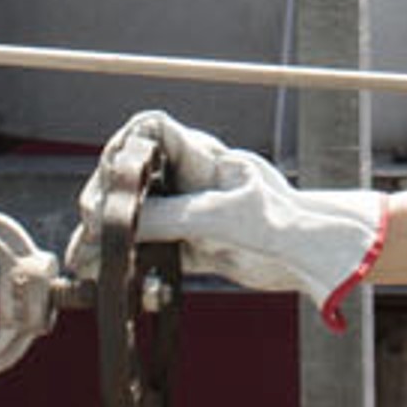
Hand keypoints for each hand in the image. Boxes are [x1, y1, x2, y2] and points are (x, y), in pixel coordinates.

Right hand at [68, 111, 386, 329]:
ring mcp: (193, 214)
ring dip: (109, 235)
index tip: (108, 174)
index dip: (123, 145)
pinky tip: (110, 277)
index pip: (152, 130)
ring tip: (85, 258)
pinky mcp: (195, 248)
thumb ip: (172, 217)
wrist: (322, 260)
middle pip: (133, 176)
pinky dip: (128, 264)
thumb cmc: (289, 224)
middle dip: (105, 197)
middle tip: (91, 224)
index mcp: (206, 158)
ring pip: (136, 217)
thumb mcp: (224, 218)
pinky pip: (151, 251)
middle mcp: (194, 182)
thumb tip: (117, 225)